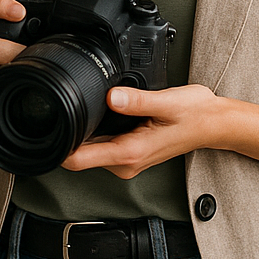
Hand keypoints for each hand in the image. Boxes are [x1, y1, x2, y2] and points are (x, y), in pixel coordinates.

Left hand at [60, 83, 225, 179]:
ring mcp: (127, 160)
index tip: (44, 131)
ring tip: (83, 108)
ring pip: (89, 150)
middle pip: (78, 155)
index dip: (57, 148)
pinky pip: (102, 145)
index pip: (78, 160)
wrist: (214, 124)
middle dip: (66, 135)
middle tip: (59, 108)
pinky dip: (96, 132)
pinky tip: (101, 114)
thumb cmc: (195, 114)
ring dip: (82, 133)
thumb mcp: (167, 102)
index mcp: (129, 152)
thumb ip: (137, 101)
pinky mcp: (130, 153)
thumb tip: (111, 97)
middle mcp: (125, 162)